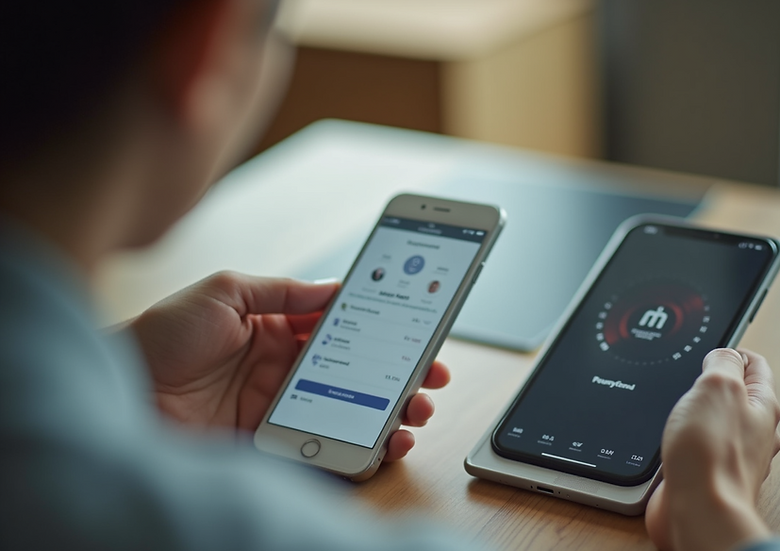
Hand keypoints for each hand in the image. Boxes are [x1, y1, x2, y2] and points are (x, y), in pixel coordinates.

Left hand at [131, 271, 449, 460]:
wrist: (118, 392)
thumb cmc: (161, 336)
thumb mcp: (223, 291)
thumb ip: (280, 290)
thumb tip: (335, 289)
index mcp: (276, 330)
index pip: (344, 328)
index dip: (384, 329)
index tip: (418, 330)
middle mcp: (285, 370)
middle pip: (359, 373)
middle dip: (401, 375)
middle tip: (432, 378)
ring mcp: (282, 409)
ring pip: (351, 412)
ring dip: (391, 413)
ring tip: (416, 412)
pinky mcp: (272, 445)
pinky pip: (326, 448)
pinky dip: (360, 450)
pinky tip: (385, 444)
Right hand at [645, 349, 779, 550]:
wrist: (701, 509)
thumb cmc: (711, 452)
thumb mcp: (718, 385)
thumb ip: (723, 363)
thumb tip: (724, 354)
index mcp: (763, 406)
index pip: (756, 367)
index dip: (737, 352)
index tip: (722, 347)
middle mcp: (756, 434)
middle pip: (743, 398)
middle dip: (724, 384)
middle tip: (706, 374)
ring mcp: (736, 458)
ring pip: (724, 426)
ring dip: (707, 415)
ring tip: (694, 405)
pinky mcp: (713, 478)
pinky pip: (706, 452)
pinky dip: (694, 443)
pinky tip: (682, 442)